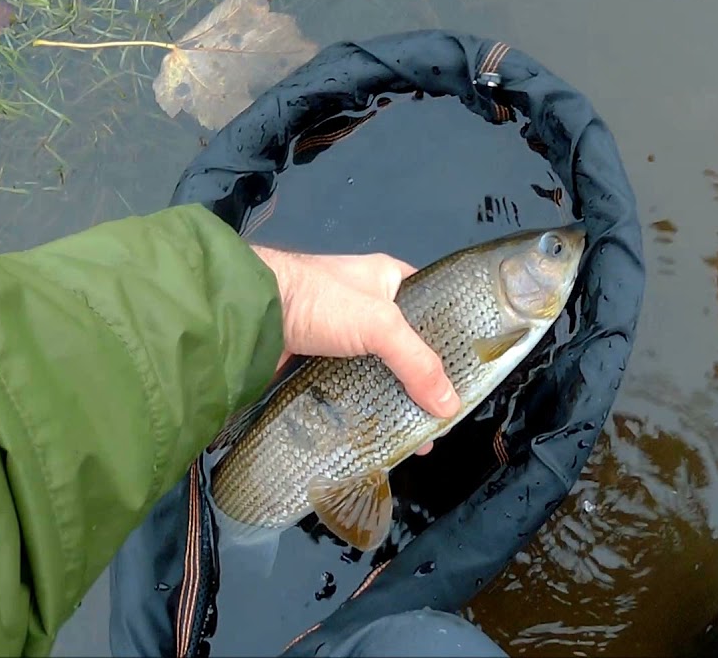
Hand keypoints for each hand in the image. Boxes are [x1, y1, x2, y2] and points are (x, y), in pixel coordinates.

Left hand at [251, 245, 460, 454]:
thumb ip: (417, 363)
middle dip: (424, 384)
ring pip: (378, 374)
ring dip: (394, 403)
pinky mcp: (319, 365)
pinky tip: (380, 434)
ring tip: (417, 438)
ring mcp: (341, 339)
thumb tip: (449, 406)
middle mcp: (367, 307)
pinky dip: (364, 410)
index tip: (467, 377)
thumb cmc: (318, 299)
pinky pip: (350, 390)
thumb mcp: (379, 324)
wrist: (250, 314)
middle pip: (407, 350)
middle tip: (441, 419)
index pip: (432, 308)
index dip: (450, 341)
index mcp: (388, 280)